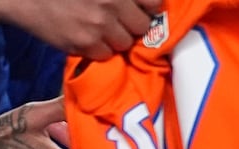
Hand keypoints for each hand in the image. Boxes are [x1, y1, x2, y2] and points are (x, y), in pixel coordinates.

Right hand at [0, 0, 162, 59]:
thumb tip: (147, 5)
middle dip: (132, 26)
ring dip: (116, 39)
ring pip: (125, 43)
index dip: (149, 8)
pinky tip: (86, 36)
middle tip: (117, 20)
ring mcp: (98, 24)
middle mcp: (111, 3)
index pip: (154, 3)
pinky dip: (98, 49)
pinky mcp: (84, 43)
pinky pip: (106, 55)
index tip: (141, 10)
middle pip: (142, 27)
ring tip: (99, 28)